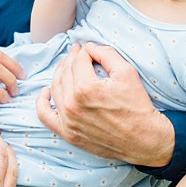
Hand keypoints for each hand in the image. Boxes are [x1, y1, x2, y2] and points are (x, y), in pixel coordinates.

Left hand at [36, 43, 173, 165]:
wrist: (144, 139)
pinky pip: (45, 115)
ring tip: (67, 68)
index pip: (78, 61)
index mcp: (86, 88)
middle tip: (78, 54)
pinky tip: (46, 92)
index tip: (87, 49)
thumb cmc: (137, 106)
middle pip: (65, 73)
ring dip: (59, 74)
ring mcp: (68, 121)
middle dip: (71, 60)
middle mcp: (72, 105)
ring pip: (55, 89)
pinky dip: (42, 102)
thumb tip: (88, 47)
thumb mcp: (127, 72)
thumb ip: (106, 53)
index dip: (84, 51)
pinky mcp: (68, 133)